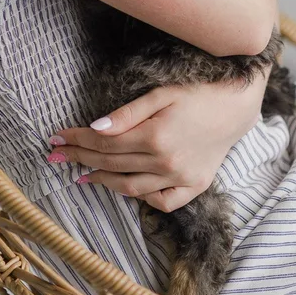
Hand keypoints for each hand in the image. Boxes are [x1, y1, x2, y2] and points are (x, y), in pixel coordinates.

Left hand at [45, 70, 269, 211]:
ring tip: (81, 173)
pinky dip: (140, 197)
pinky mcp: (195, 187)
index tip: (55, 137)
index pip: (104, 142)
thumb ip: (128, 113)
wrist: (240, 105)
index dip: (76, 139)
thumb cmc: (199, 92)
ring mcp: (181, 179)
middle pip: (111, 163)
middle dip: (79, 157)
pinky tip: (124, 187)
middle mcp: (166, 163)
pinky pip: (161, 202)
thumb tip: (95, 127)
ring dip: (102, 180)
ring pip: (130, 187)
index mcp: (155, 137)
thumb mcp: (162, 93)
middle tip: (55, 155)